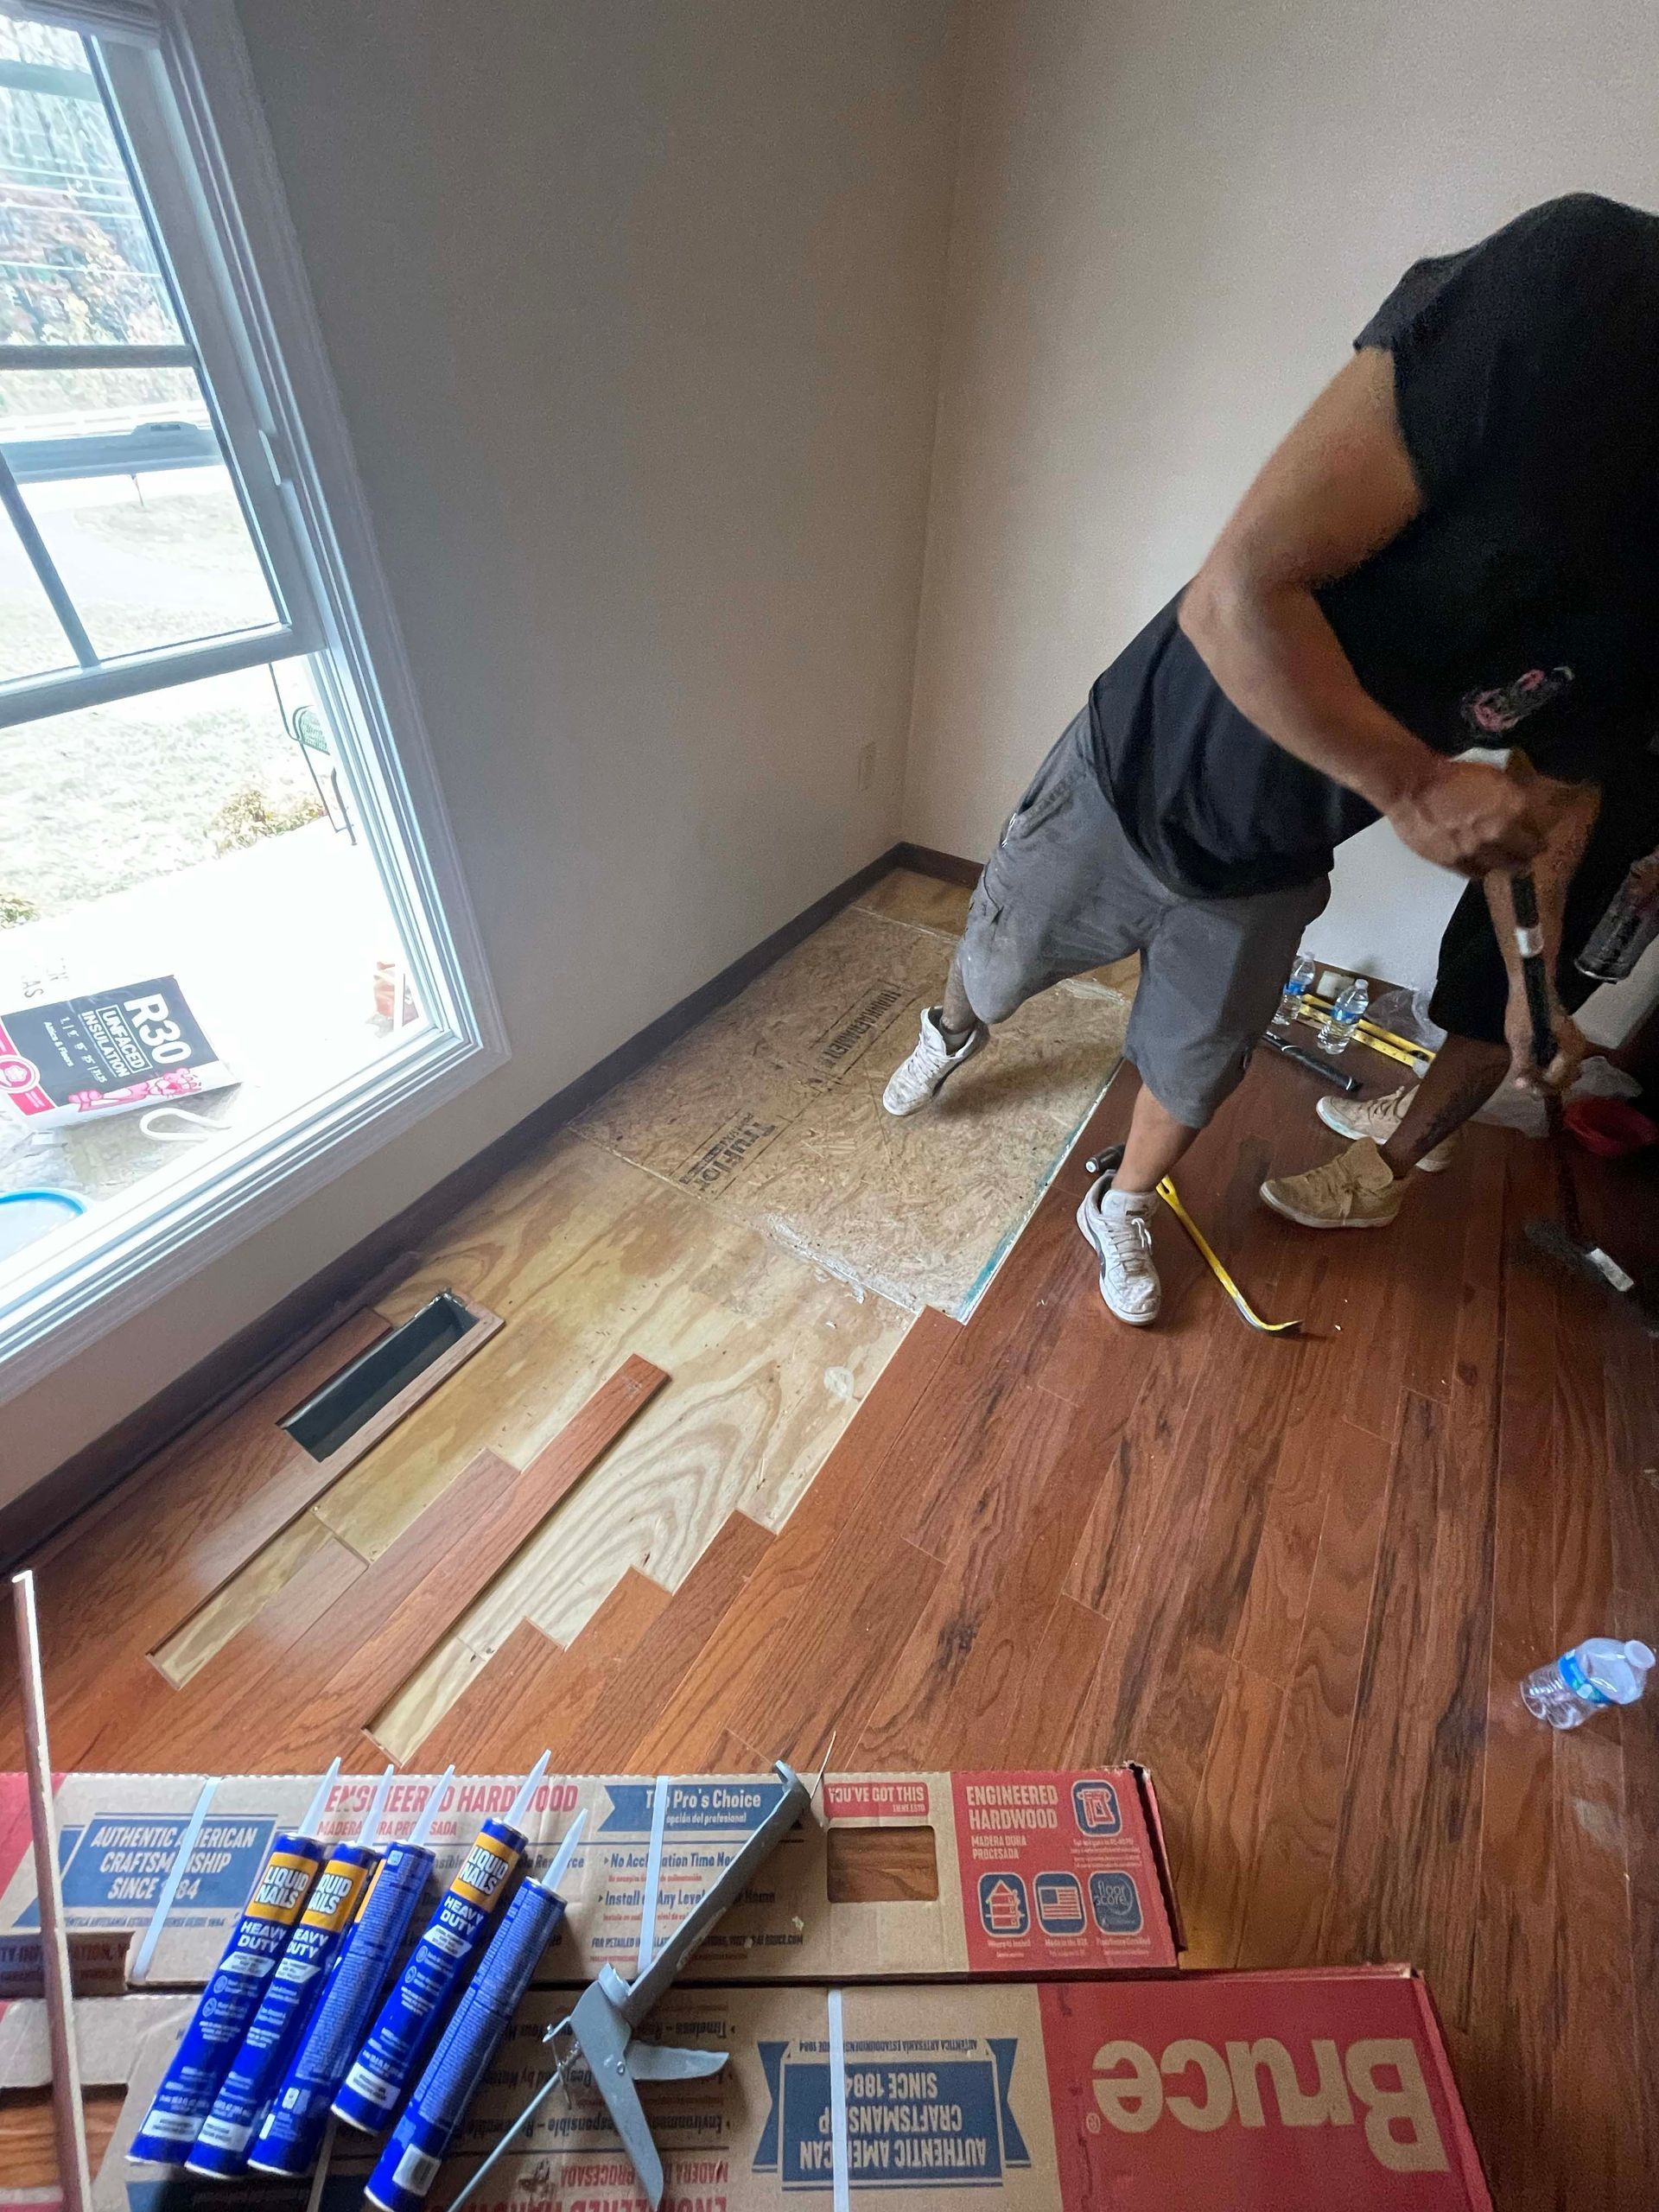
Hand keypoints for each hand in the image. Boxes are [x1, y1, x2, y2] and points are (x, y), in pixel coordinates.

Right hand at [1385, 758, 1558, 875]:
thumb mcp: (1494, 778)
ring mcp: (1473, 852)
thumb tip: (1523, 810)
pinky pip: (1472, 873)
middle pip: (1521, 858)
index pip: (1536, 835)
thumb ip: (1512, 797)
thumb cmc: (1454, 774)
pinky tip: (1482, 869)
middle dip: (1527, 858)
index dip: (1539, 839)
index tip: (1540, 840)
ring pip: (1497, 869)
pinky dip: (1480, 871)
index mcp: (1511, 810)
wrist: (1414, 787)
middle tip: (1528, 859)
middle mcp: (1496, 835)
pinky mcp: (1450, 862)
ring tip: (1506, 866)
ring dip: (1504, 868)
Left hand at [1503, 987, 1587, 1093]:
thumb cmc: (1526, 1009)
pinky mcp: (1569, 1041)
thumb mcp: (1520, 1039)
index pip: (1559, 1080)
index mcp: (1571, 1049)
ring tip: (1529, 1078)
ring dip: (1548, 1079)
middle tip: (1525, 1085)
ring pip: (1566, 1072)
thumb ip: (1524, 1065)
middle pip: (1566, 1079)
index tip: (1521, 1086)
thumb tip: (1521, 1086)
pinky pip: (1564, 1063)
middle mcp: (1579, 1048)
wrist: (1532, 986)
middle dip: (1545, 1085)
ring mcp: (1576, 1045)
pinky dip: (1551, 1069)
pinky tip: (1536, 1068)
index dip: (1540, 1086)